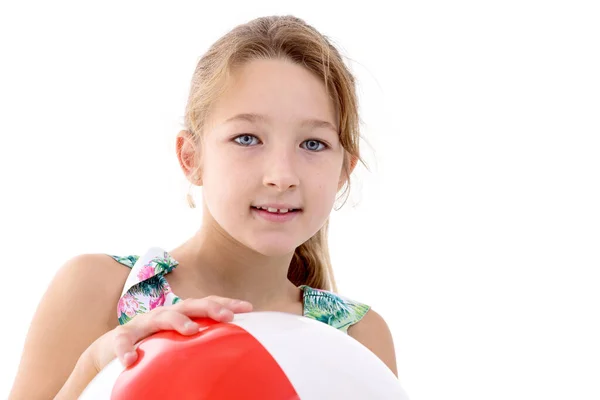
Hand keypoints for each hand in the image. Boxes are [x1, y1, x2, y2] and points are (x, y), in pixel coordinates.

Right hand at [87, 296, 252, 370]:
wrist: (113, 347)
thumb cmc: (154, 344)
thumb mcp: (177, 341)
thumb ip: (200, 343)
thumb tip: (233, 356)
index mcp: (180, 314)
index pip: (206, 304)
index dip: (226, 303)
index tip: (248, 307)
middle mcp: (165, 313)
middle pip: (190, 305)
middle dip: (210, 308)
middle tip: (228, 317)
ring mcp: (143, 323)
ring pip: (162, 316)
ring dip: (178, 321)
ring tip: (192, 330)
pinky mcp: (121, 336)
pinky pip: (123, 341)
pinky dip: (125, 349)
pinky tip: (130, 360)